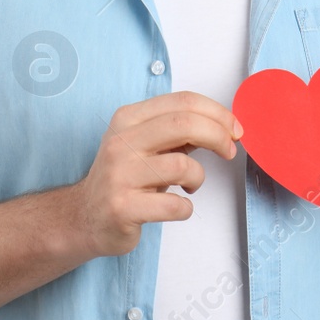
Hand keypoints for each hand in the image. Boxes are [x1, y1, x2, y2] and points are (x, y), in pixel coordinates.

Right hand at [71, 90, 243, 257]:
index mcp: (129, 118)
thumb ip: (179, 132)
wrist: (85, 216)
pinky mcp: (122, 207)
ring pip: (181, 166)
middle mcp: (121, 142)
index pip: (182, 102)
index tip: (234, 129)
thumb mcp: (147, 145)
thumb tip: (224, 125)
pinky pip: (173, 205)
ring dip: (198, 177)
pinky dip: (186, 208)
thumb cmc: (125, 178)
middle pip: (184, 124)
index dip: (217, 112)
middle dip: (218, 136)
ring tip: (191, 185)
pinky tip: (178, 206)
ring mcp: (119, 175)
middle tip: (230, 151)